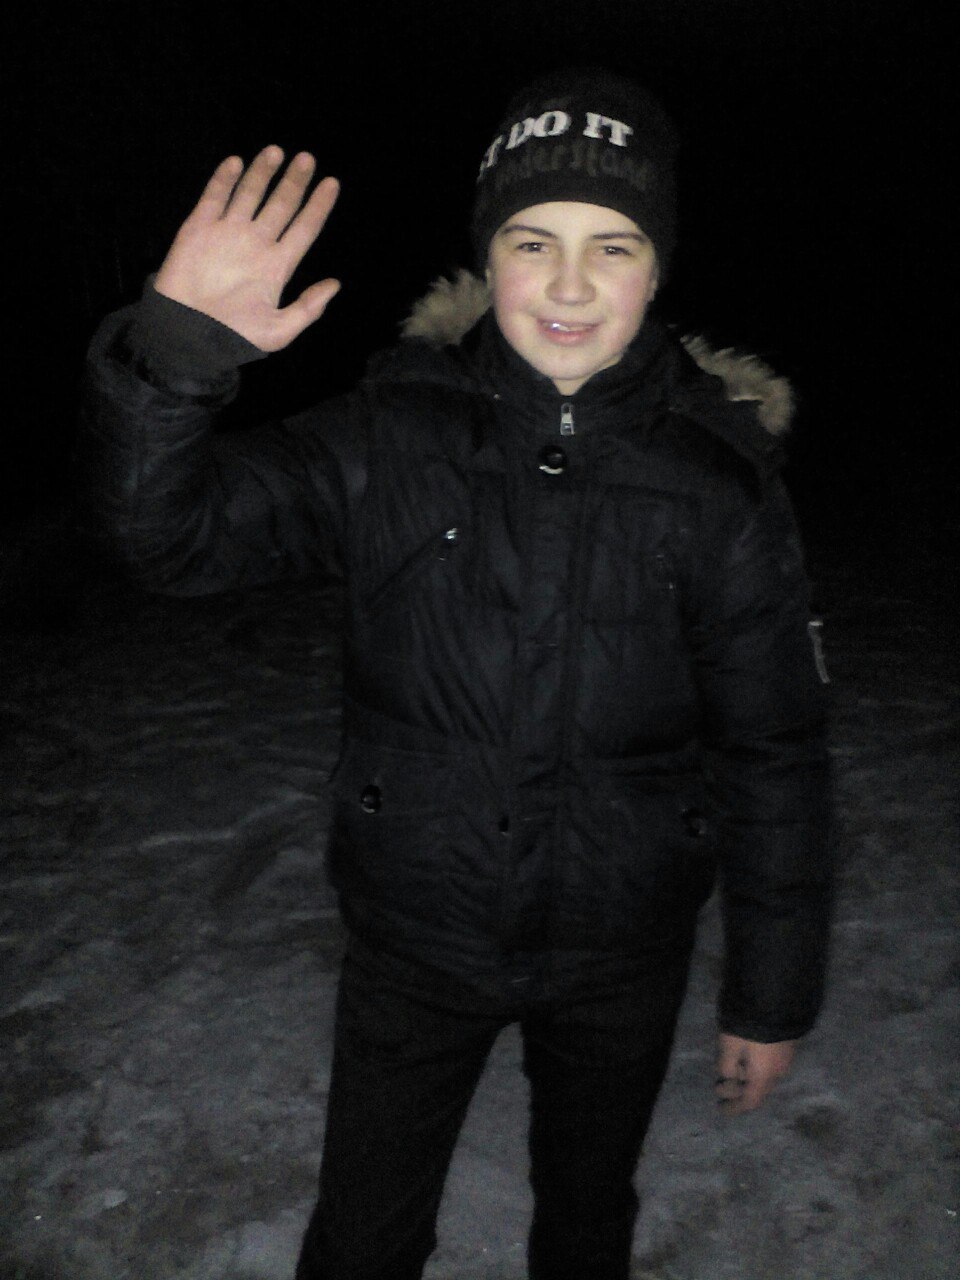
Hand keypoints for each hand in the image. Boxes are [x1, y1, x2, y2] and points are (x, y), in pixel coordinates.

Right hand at [153, 146, 340, 350]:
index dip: (318, 206)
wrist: (187, 336)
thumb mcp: (278, 331)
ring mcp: (228, 233)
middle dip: (294, 181)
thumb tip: (336, 284)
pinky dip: (224, 180)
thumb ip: (308, 308)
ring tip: (277, 151)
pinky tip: (237, 162)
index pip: (304, 228)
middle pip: (280, 205)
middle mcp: (256, 244)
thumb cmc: (233, 337)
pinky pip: (214, 198)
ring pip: (250, 194)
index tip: (332, 183)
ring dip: (263, 172)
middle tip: (307, 158)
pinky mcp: (199, 228)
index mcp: (277, 266)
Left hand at [715, 1033, 796, 1115]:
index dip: (735, 1107)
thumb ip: (726, 1064)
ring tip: (731, 1070)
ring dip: (746, 1078)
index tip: (722, 1109)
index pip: (750, 1101)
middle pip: (757, 1090)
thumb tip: (728, 1076)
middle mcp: (778, 1073)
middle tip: (719, 1087)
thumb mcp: (729, 1044)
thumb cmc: (750, 1026)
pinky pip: (770, 1066)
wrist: (778, 1001)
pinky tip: (746, 1058)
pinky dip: (755, 1068)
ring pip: (764, 1077)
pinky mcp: (788, 1046)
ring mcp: (786, 1059)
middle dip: (737, 1090)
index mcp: (763, 1076)